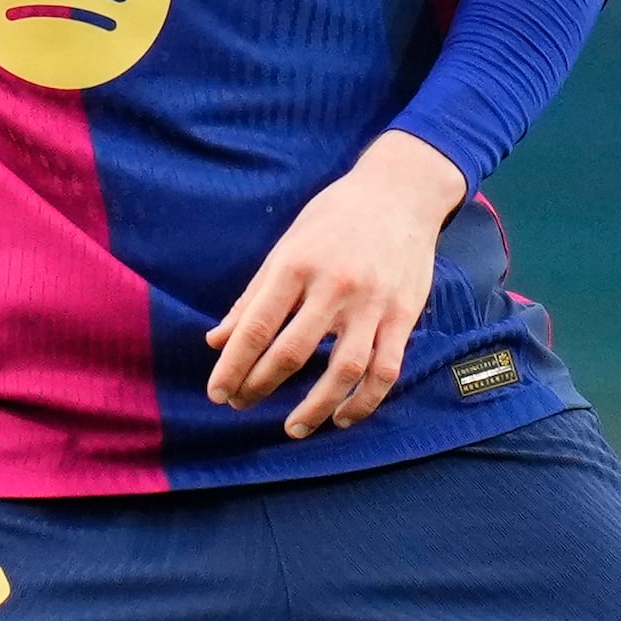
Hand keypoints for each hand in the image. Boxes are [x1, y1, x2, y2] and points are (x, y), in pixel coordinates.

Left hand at [203, 130, 468, 440]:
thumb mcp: (286, 246)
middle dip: (260, 386)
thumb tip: (217, 341)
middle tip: (241, 406)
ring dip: (315, 407)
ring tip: (292, 428)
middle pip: (292, 353)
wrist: (400, 193)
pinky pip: (385, 370)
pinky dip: (364, 402)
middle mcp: (334, 286)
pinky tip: (343, 417)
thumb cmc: (334, 219)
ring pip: (343, 371)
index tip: (217, 393)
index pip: (256, 327)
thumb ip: (252, 297)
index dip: (233, 366)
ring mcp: (372, 303)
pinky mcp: (403, 316)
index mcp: (296, 265)